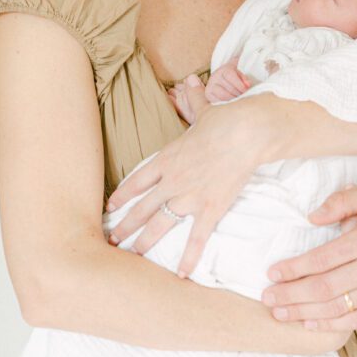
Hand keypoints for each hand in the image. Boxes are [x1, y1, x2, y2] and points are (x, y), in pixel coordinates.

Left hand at [106, 76, 263, 275]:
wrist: (247, 132)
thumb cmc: (226, 120)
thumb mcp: (204, 110)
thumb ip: (194, 101)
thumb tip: (191, 82)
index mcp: (167, 158)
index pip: (137, 181)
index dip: (121, 196)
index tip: (110, 208)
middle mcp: (172, 181)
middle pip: (141, 208)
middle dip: (125, 226)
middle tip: (112, 241)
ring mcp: (189, 197)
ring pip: (160, 225)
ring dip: (144, 243)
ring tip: (132, 258)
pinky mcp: (210, 208)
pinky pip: (196, 238)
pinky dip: (188, 257)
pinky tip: (181, 275)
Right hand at [206, 56, 249, 102]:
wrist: (220, 78)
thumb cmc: (233, 77)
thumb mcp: (240, 75)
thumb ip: (245, 79)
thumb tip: (248, 85)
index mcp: (223, 70)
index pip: (231, 76)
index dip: (240, 85)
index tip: (246, 91)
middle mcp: (215, 77)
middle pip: (228, 88)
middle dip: (238, 94)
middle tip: (244, 98)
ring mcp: (210, 85)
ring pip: (223, 96)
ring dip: (233, 100)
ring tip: (238, 101)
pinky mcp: (208, 94)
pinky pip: (217, 101)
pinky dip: (225, 104)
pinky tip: (231, 104)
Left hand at [261, 183, 356, 330]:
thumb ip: (342, 201)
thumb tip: (313, 217)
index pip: (323, 259)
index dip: (295, 268)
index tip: (273, 272)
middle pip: (324, 287)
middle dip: (291, 294)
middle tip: (267, 297)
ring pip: (336, 307)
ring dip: (303, 312)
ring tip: (279, 312)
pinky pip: (354, 319)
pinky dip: (329, 324)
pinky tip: (308, 322)